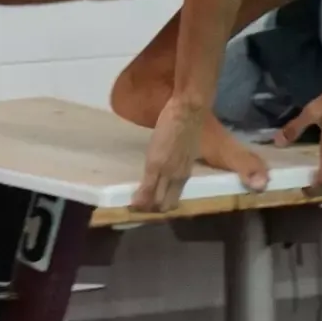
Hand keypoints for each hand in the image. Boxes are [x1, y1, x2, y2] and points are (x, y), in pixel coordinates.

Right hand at [131, 98, 204, 213]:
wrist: (188, 110)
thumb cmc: (189, 123)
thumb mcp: (188, 149)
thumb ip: (180, 162)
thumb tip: (172, 166)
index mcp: (186, 173)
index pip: (175, 198)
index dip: (164, 206)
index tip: (154, 207)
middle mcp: (178, 177)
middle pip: (166, 203)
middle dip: (154, 210)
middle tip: (142, 209)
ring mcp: (167, 172)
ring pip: (156, 199)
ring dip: (146, 206)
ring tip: (136, 208)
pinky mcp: (155, 165)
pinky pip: (147, 187)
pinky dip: (139, 198)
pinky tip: (133, 203)